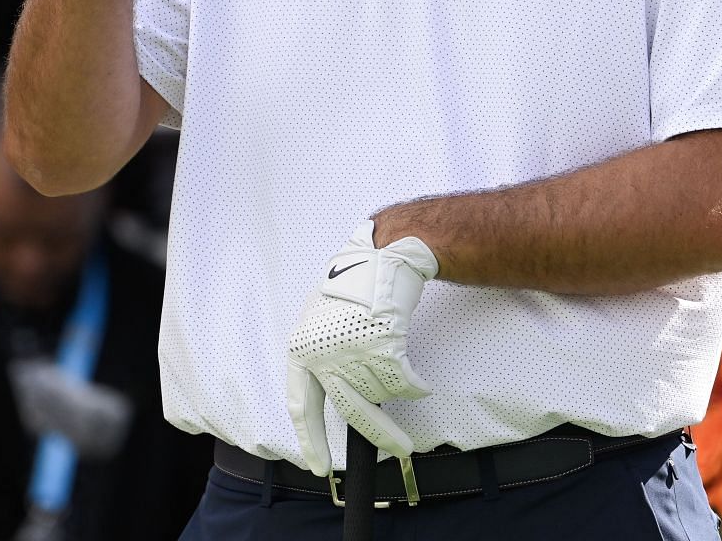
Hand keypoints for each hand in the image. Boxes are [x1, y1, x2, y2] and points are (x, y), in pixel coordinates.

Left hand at [285, 221, 438, 474]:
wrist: (382, 255)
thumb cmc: (354, 284)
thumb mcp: (320, 319)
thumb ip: (320, 357)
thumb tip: (338, 395)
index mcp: (301, 351)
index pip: (301, 407)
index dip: (311, 440)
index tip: (319, 466)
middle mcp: (323, 355)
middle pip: (350, 408)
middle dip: (377, 434)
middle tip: (398, 450)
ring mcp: (352, 350)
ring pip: (382, 390)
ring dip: (399, 388)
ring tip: (406, 376)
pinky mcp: (381, 344)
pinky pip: (403, 382)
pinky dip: (415, 387)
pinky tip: (421, 385)